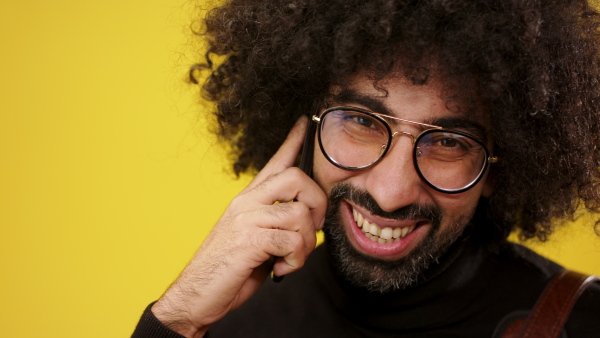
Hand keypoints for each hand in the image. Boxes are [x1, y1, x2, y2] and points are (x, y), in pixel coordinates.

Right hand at [151, 116, 326, 336]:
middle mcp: (246, 202)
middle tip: (313, 229)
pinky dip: (295, 261)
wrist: (196, 296)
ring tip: (290, 259)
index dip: (293, 141)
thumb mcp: (255, 238)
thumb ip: (277, 222)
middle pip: (297, 178)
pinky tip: (280, 268)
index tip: (304, 122)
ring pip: (300, 215)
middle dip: (318, 204)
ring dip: (307, 244)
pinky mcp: (248, 241)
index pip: (275, 162)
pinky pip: (292, 242)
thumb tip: (310, 220)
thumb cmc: (229, 268)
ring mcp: (246, 219)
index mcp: (248, 199)